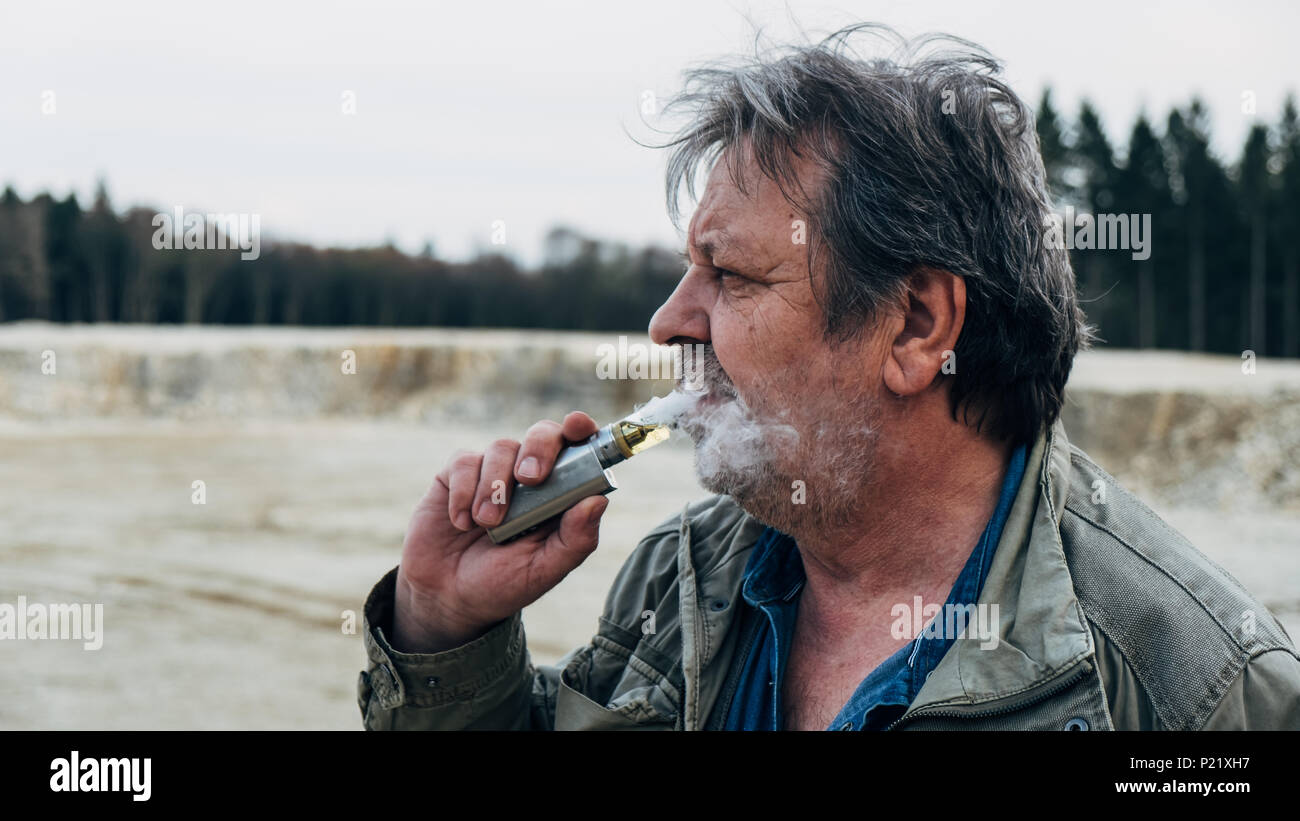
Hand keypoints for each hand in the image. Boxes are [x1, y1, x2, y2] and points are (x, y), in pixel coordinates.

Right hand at [392, 412, 608, 652]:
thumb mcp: (544, 571)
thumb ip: (574, 540)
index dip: (582, 429)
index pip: (579, 448)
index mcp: (560, 493)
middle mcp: (530, 476)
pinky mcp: (457, 476)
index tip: (578, 426)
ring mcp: (493, 472)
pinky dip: (464, 492)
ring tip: (486, 523)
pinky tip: (461, 522)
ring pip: (502, 447)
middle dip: (539, 448)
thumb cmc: (504, 583)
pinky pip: (464, 463)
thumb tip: (598, 500)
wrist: (448, 597)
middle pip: (543, 433)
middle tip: (530, 479)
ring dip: (495, 485)